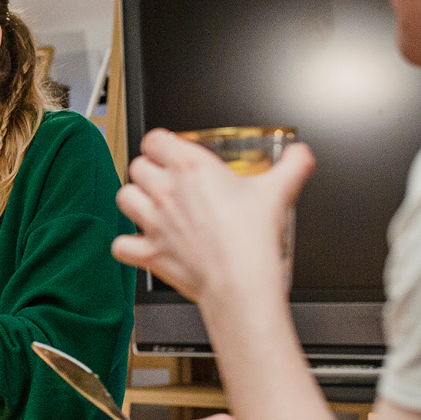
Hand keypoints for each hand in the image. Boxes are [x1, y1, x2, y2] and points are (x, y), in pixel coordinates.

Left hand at [110, 130, 314, 303]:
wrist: (241, 280)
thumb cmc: (254, 238)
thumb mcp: (278, 191)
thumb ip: (292, 166)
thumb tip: (301, 155)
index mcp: (190, 167)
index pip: (154, 139)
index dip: (160, 144)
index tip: (169, 151)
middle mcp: (165, 191)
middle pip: (137, 166)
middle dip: (149, 171)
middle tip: (165, 180)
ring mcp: (152, 222)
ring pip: (123, 197)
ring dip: (135, 200)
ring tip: (150, 206)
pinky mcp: (147, 252)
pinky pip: (119, 244)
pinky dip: (126, 244)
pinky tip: (140, 242)